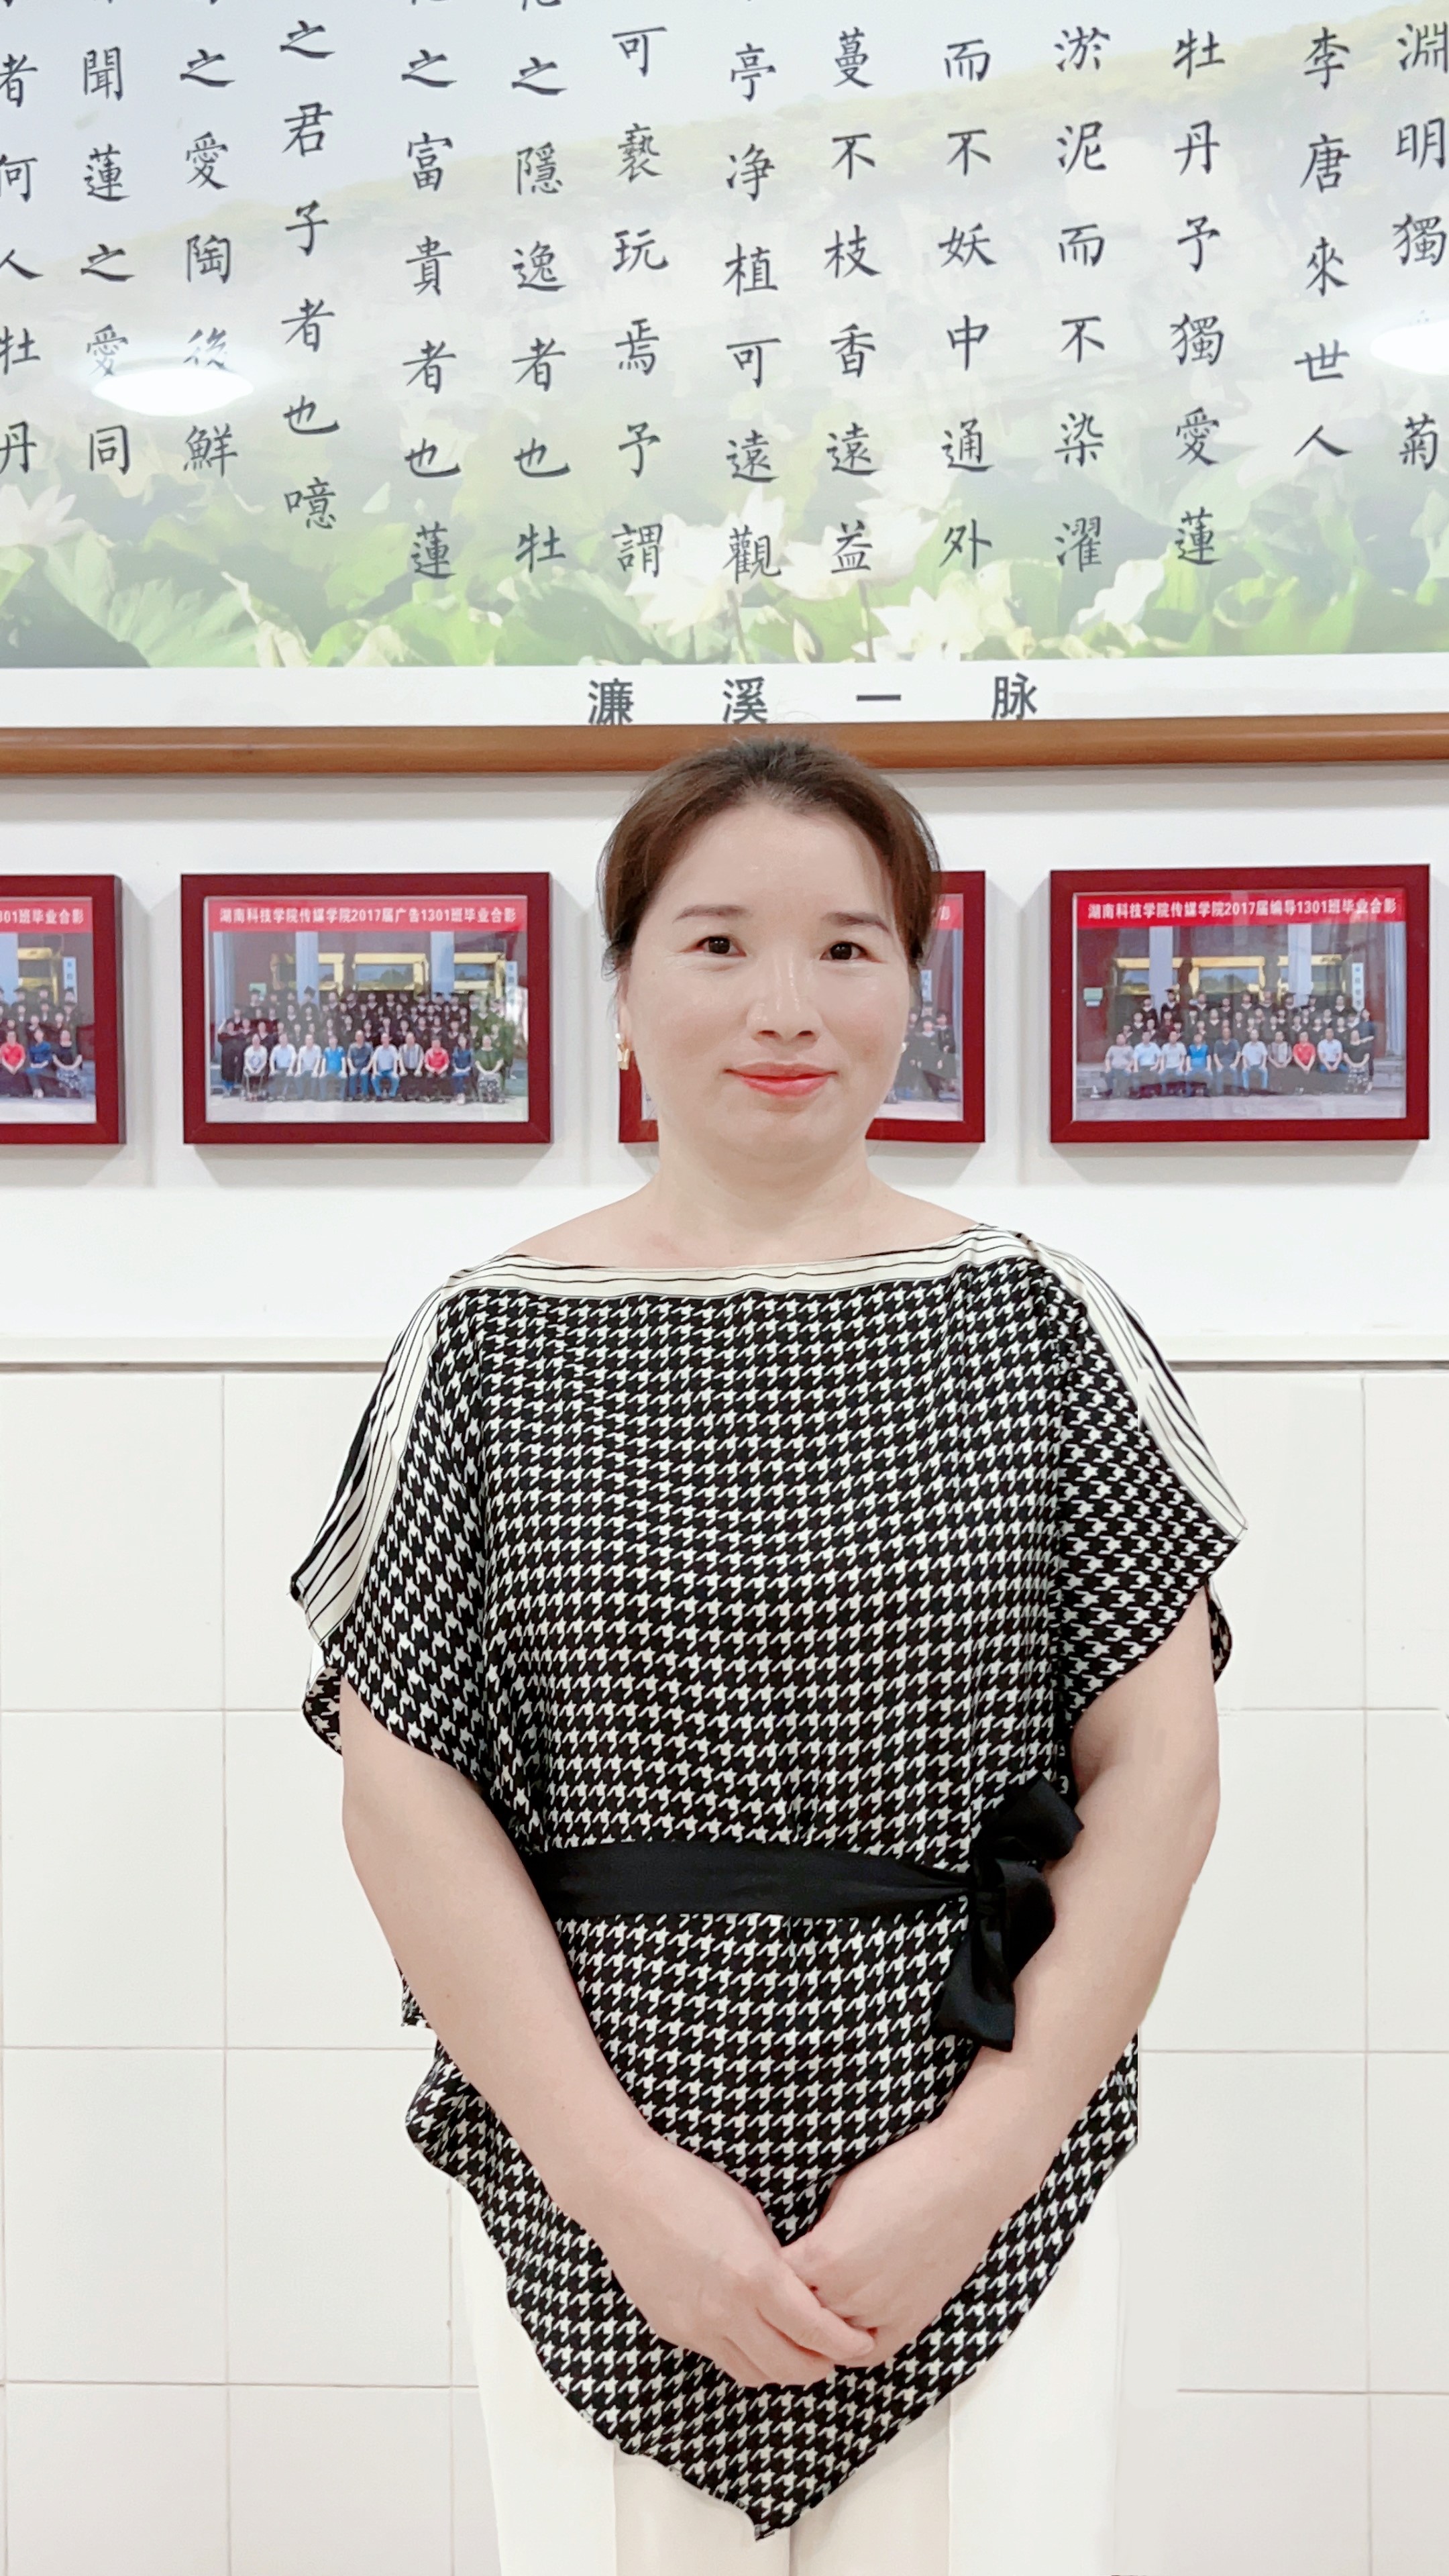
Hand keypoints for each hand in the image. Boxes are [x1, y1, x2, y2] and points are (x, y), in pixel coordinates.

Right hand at [582, 2128, 877, 2389]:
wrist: (624, 2190)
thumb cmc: (689, 2185)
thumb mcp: (750, 2213)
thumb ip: (776, 2259)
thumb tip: (797, 2287)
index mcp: (755, 2275)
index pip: (815, 2330)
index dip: (845, 2343)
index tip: (862, 2342)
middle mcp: (727, 2311)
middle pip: (788, 2367)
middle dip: (820, 2366)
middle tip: (836, 2355)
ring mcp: (697, 2327)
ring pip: (754, 2374)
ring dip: (782, 2369)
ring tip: (799, 2353)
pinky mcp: (673, 2330)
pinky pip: (720, 2358)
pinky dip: (745, 2356)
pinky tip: (754, 2336)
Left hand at [778, 2114, 1026, 2368]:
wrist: (964, 2182)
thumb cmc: (902, 2175)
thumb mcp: (839, 2193)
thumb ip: (815, 2234)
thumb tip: (797, 2254)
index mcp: (824, 2257)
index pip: (772, 2284)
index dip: (763, 2275)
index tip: (757, 2270)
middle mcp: (849, 2294)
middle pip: (796, 2317)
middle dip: (785, 2305)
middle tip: (775, 2296)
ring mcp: (881, 2313)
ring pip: (829, 2340)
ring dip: (816, 2327)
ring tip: (803, 2314)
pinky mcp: (909, 2323)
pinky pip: (866, 2352)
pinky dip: (849, 2344)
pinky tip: (839, 2332)